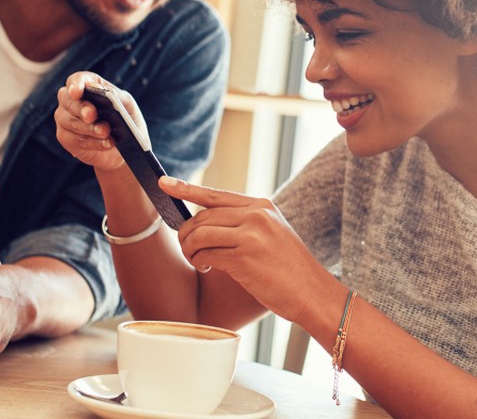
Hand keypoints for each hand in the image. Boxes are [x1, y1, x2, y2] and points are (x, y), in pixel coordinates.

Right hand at [54, 71, 149, 171]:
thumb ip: (117, 96)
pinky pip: (74, 139)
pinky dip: (92, 142)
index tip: (77, 92)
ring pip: (69, 121)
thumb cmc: (127, 120)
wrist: (129, 146)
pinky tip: (106, 143)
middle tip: (92, 115)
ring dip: (89, 128)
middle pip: (67, 99)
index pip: (76, 80)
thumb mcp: (128, 105)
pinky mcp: (67, 138)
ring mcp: (66, 119)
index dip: (76, 84)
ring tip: (106, 132)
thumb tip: (104, 92)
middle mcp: (72, 101)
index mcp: (88, 86)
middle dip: (80, 108)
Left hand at [164, 177, 333, 322]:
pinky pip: (207, 254)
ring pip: (200, 233)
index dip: (186, 189)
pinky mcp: (245, 258)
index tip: (163, 183)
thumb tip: (204, 223)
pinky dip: (200, 261)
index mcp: (262, 206)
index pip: (216, 195)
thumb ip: (244, 223)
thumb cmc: (289, 269)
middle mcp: (256, 215)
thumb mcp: (271, 234)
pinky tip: (208, 269)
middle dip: (186, 234)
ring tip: (198, 261)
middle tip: (189, 250)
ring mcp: (251, 235)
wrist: (312, 292)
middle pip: (202, 216)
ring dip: (190, 250)